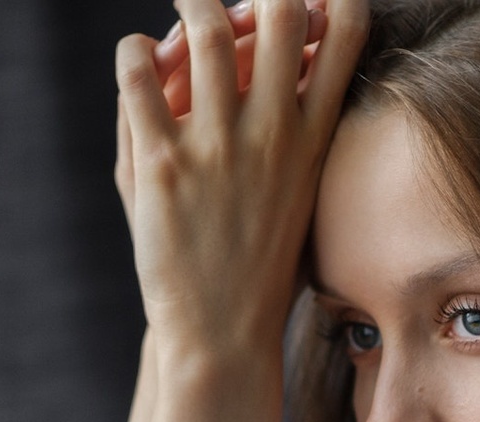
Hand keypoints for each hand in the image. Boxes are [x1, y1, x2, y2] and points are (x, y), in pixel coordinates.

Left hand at [113, 0, 367, 375]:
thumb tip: (272, 54)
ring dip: (192, 6)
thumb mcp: (299, 191)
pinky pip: (138, 73)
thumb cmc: (259, 262)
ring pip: (206, 29)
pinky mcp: (161, 164)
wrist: (222, 332)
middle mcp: (271, 134)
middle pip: (280, 12)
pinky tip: (138, 62)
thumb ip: (295, 121)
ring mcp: (215, 147)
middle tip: (234, 5)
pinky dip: (134, 52)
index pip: (346, 34)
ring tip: (182, 13)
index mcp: (311, 137)